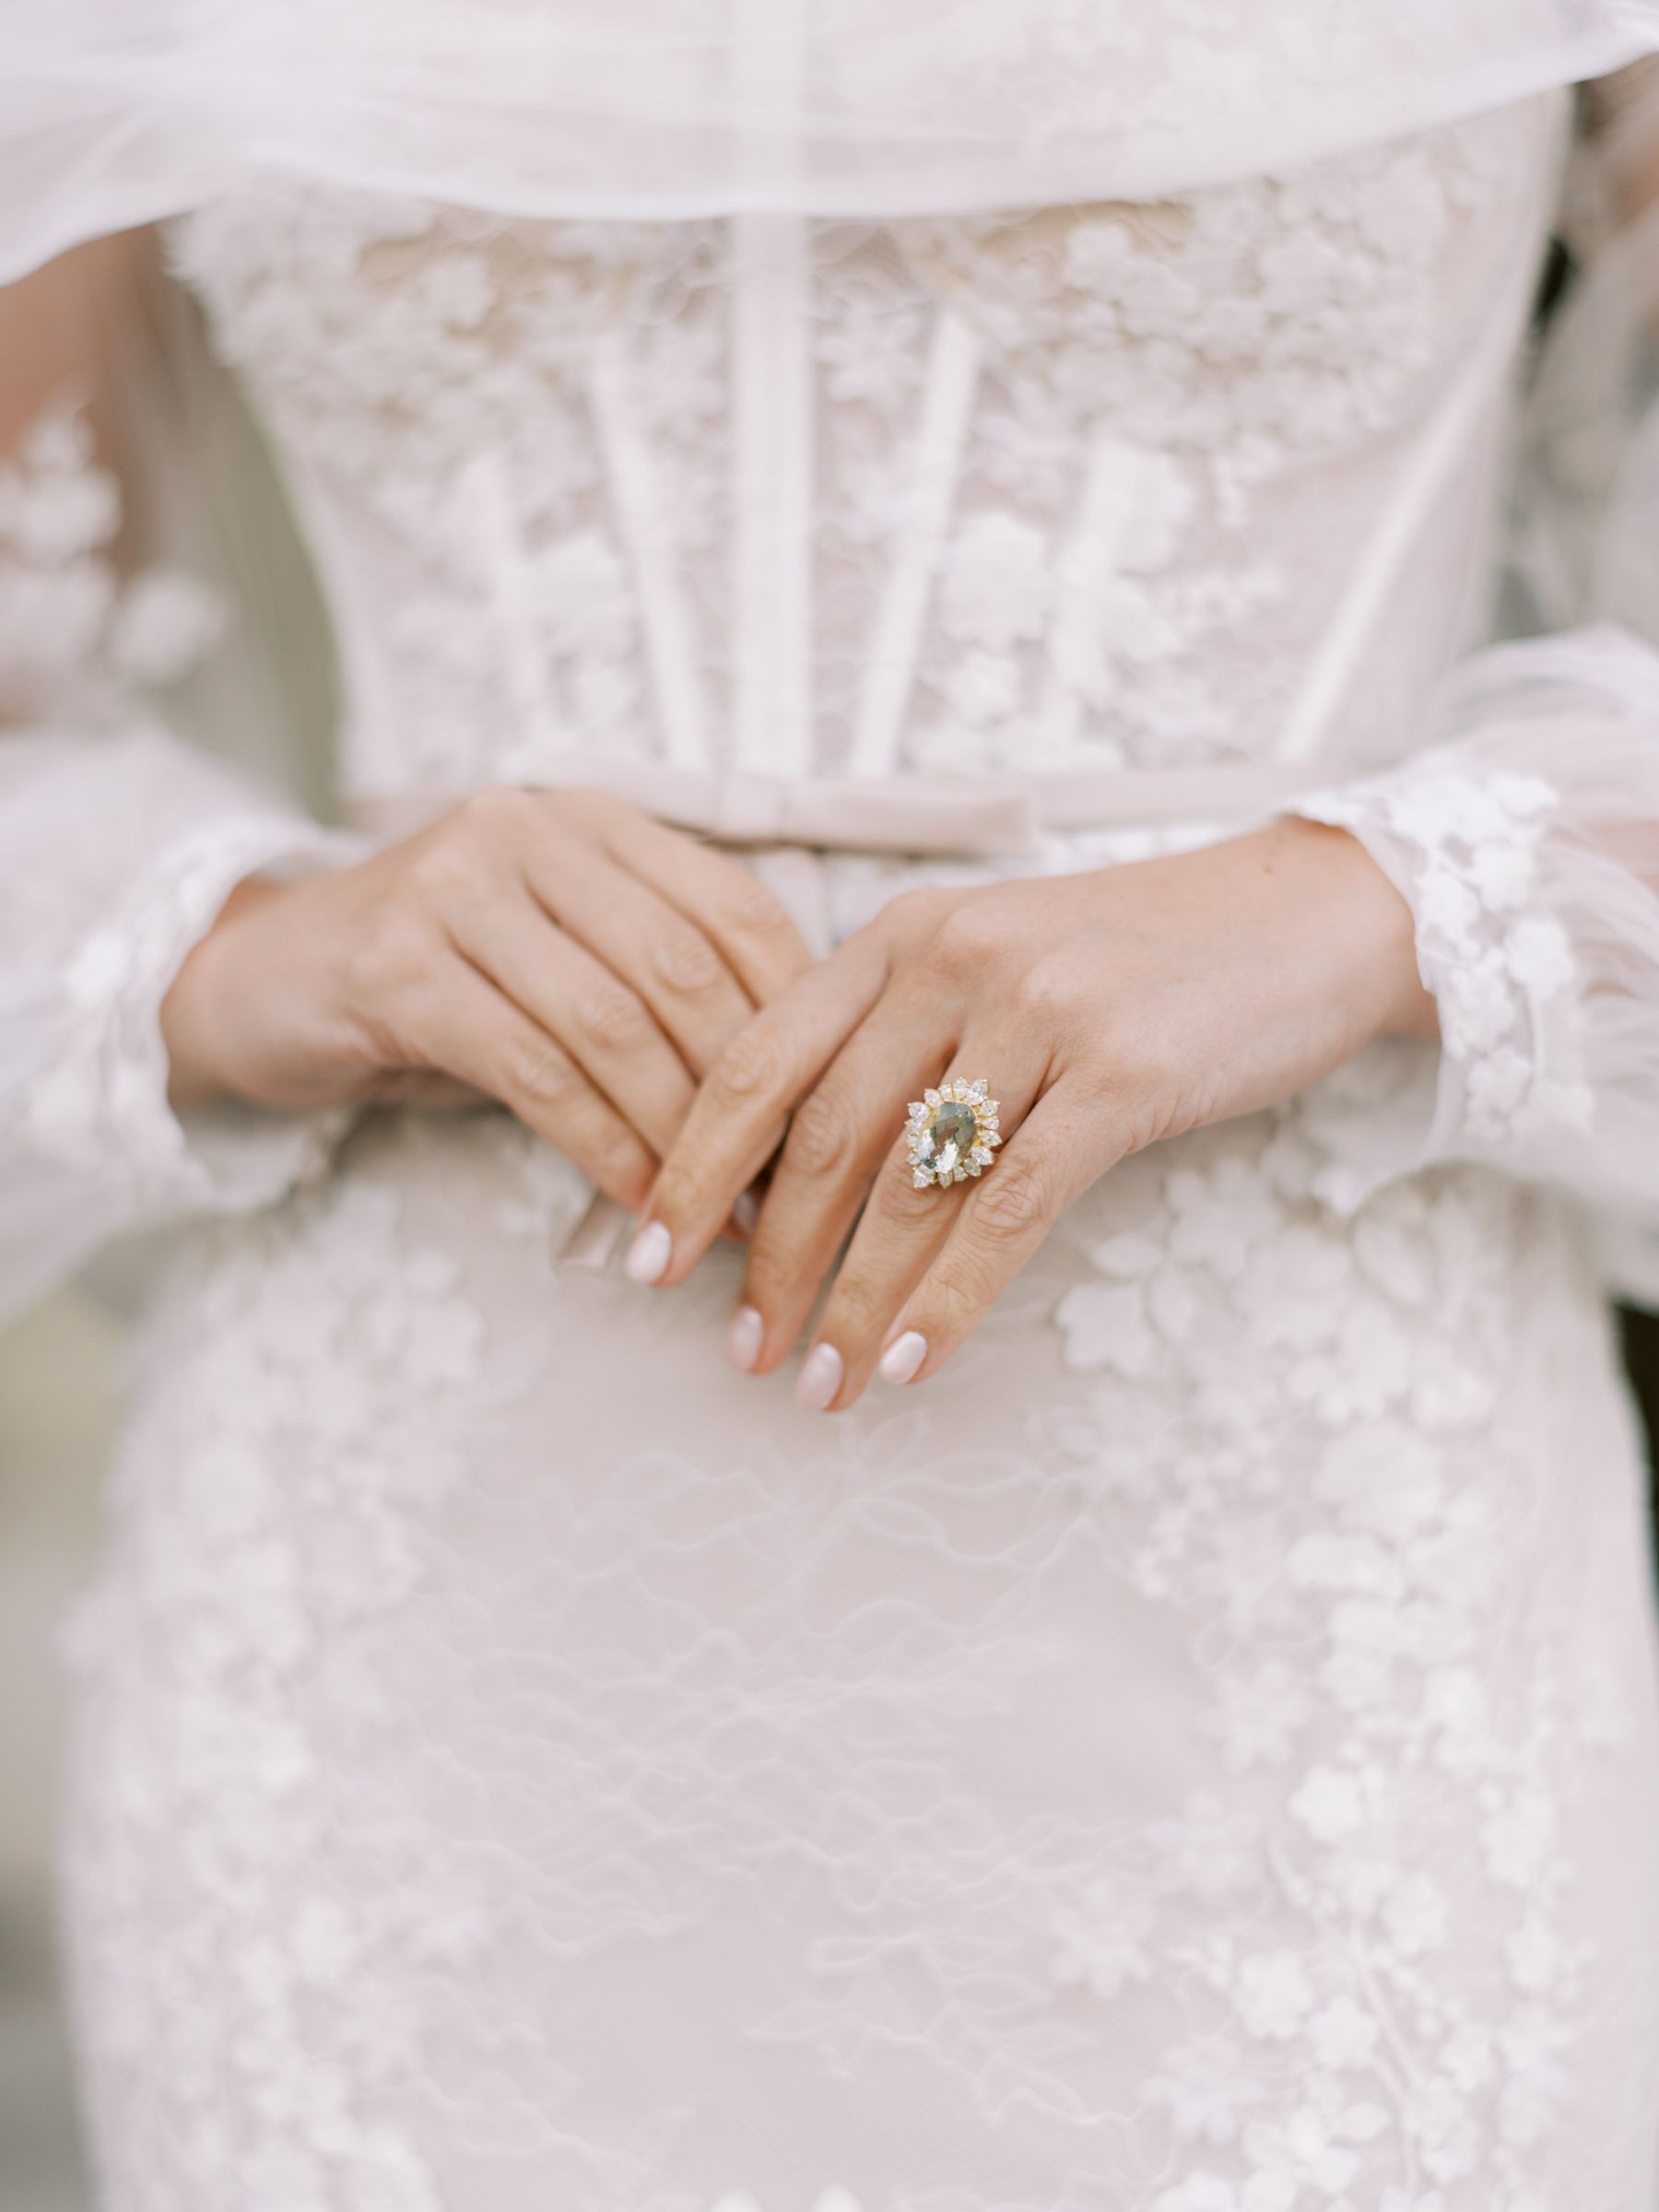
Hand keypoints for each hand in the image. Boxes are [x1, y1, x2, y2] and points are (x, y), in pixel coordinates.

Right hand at [160, 787, 813, 1210]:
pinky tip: (639, 1204)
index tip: (835, 1109)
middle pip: (685, 971)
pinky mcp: (397, 967)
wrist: (262, 979)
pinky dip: (603, 1148)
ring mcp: (456, 890)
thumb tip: (798, 1098)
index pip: (737, 909)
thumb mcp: (558, 957)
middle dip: (748, 1093)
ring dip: (682, 1138)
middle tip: (789, 1185)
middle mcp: (530, 833)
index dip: (799, 1017)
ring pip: (613, 1026)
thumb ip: (656, 989)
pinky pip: (535, 1070)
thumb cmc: (441, 982)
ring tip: (724, 1215)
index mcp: (594, 822)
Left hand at [627, 819, 1436, 1406]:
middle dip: (769, 1262)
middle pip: (823, 1137)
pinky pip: (1011, 1209)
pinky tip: (915, 1361)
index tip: (648, 1259)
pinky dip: (951, 1297)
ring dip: (854, 1302)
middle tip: (742, 1353)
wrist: (1307, 914)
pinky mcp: (1123, 1072)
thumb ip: (900, 1039)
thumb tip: (798, 1181)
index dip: (694, 1167)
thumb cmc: (1138, 961)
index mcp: (901, 936)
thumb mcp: (995, 962)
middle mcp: (953, 960)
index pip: (759, 1060)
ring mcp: (1039, 1012)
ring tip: (822, 1385)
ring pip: (909, 1186)